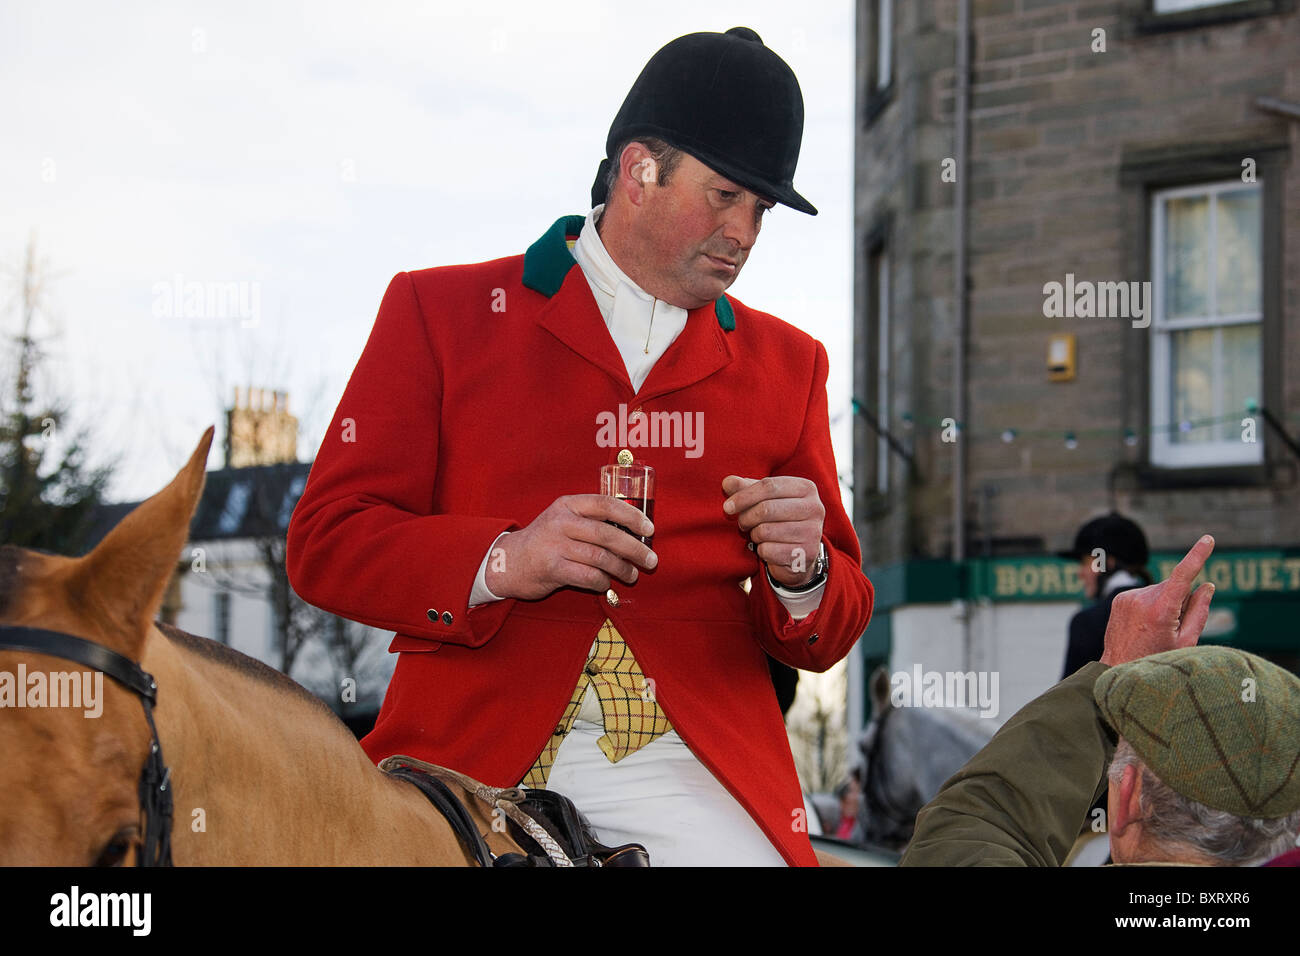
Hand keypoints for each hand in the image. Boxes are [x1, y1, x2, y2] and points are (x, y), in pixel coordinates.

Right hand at [484, 495, 656, 600]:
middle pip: (607, 534)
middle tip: (651, 560)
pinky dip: (602, 582)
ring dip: (622, 569)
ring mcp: (554, 545)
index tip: (649, 529)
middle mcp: (561, 522)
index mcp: (568, 505)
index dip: (632, 516)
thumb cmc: (545, 542)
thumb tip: (633, 533)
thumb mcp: (563, 520)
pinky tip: (606, 584)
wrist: (507, 562)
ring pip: (601, 557)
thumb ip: (591, 521)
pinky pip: (588, 577)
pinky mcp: (551, 568)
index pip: (606, 504)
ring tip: (632, 575)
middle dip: (635, 549)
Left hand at [722, 475, 824, 587]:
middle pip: (766, 509)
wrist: (799, 552)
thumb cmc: (779, 518)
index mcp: (806, 487)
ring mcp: (813, 532)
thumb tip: (727, 482)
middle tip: (742, 523)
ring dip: (754, 534)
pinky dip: (761, 551)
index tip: (727, 506)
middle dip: (746, 517)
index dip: (744, 496)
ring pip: (765, 531)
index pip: (769, 486)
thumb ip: (744, 488)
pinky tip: (767, 548)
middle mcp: (814, 508)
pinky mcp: (806, 554)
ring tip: (757, 534)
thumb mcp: (764, 498)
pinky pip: (768, 551)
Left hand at [1099, 534, 1215, 666]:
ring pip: (1159, 591)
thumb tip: (1207, 586)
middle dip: (1180, 602)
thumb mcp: (1186, 641)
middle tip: (1172, 628)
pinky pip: (1144, 596)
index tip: (1208, 539)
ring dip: (1164, 604)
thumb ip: (1199, 612)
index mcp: (1160, 611)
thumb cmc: (1157, 660)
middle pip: (1174, 588)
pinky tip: (1144, 626)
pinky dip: (1150, 606)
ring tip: (1154, 630)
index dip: (1197, 556)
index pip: (1183, 576)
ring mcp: (1127, 598)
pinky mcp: (1119, 599)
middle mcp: (1141, 599)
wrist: (1118, 669)